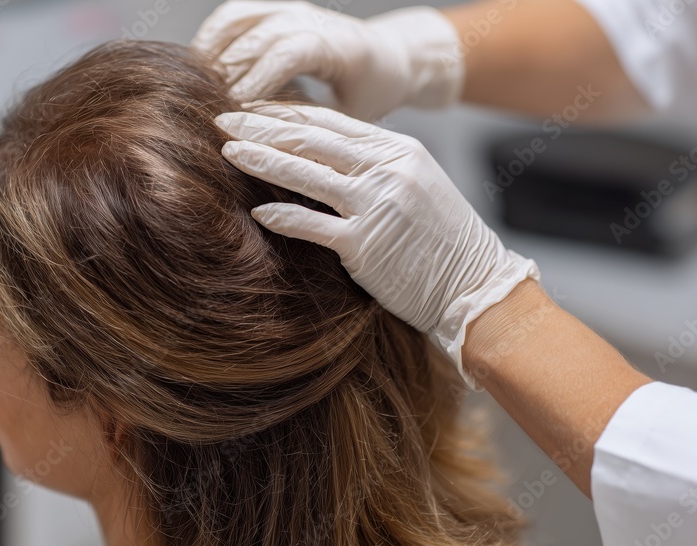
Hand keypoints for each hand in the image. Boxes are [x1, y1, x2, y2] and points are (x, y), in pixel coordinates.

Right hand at [193, 1, 464, 121]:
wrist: (386, 57)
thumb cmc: (370, 94)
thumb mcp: (351, 119)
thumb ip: (315, 127)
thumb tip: (275, 152)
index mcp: (338, 46)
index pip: (289, 53)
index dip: (259, 80)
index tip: (237, 112)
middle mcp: (312, 19)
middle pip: (258, 37)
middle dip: (229, 73)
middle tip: (208, 109)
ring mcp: (291, 10)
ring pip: (239, 22)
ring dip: (214, 55)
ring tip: (197, 89)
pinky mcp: (275, 9)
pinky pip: (234, 15)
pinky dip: (212, 37)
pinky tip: (199, 65)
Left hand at [215, 104, 539, 387]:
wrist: (474, 286)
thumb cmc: (442, 239)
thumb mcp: (415, 184)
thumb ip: (373, 164)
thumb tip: (320, 152)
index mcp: (398, 150)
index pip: (329, 121)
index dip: (284, 112)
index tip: (250, 109)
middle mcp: (387, 170)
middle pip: (311, 139)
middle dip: (261, 127)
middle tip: (222, 120)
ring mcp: (376, 206)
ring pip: (306, 173)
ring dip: (262, 159)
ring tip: (227, 151)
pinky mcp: (365, 246)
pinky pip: (312, 224)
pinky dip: (282, 215)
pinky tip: (257, 209)